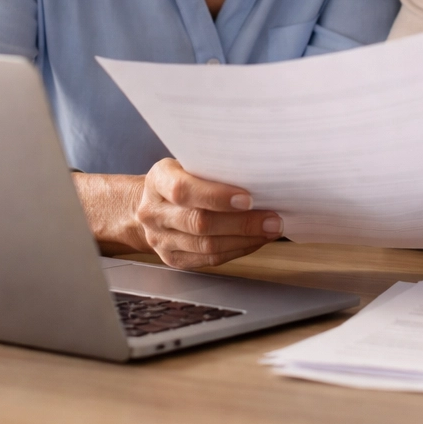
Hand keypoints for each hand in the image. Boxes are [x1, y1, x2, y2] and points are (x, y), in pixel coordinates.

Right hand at [133, 158, 281, 269]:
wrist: (150, 205)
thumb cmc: (178, 179)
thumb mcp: (186, 164)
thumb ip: (212, 169)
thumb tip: (257, 177)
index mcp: (157, 181)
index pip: (183, 190)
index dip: (216, 196)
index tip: (248, 199)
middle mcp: (154, 213)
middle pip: (199, 223)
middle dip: (242, 223)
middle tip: (272, 219)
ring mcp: (161, 239)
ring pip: (207, 246)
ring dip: (244, 239)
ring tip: (270, 231)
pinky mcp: (172, 259)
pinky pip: (209, 260)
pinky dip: (237, 250)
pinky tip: (255, 241)